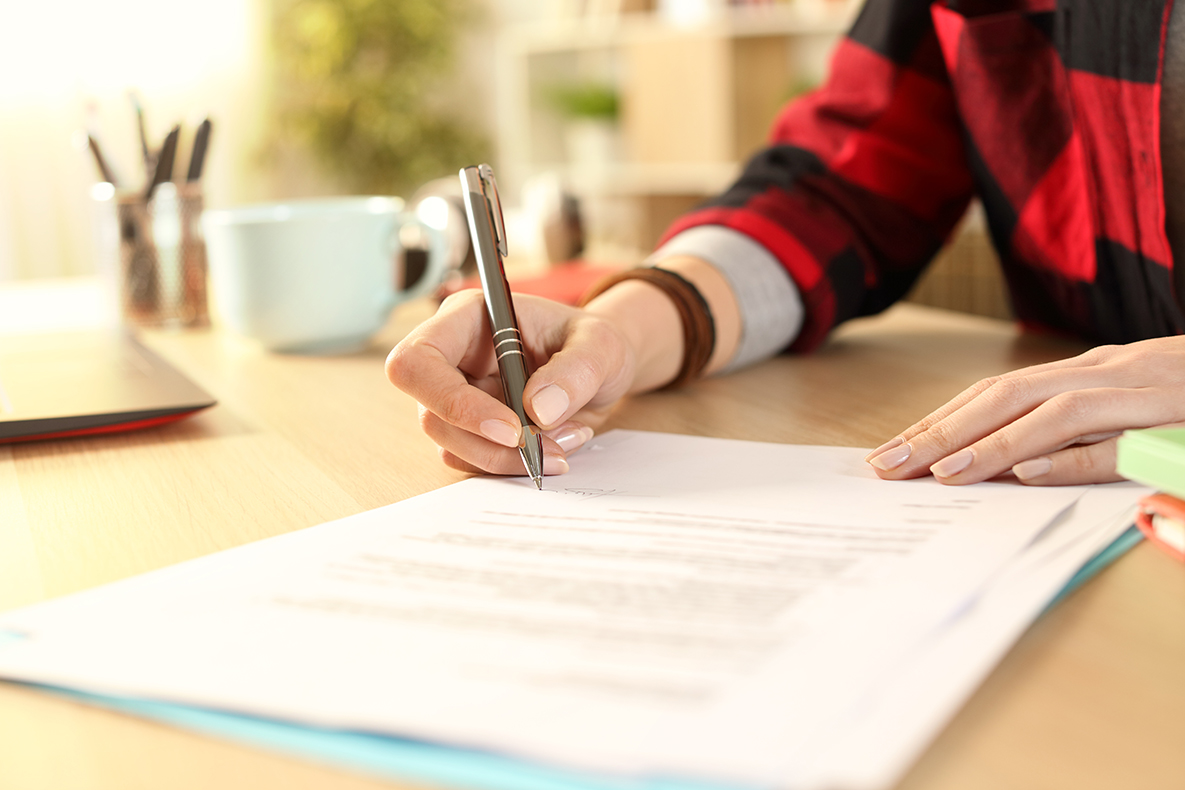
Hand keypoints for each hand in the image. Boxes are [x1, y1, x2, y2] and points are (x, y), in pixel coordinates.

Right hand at [386, 290, 639, 476]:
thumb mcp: (601, 346)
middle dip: (488, 444)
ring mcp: (457, 396)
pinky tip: (556, 445)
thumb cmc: (595, 344)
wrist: (603, 370)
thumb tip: (538, 409)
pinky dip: (515, 465)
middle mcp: (452, 358)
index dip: (452, 401)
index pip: (417, 361)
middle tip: (548, 449)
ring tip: (566, 442)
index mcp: (467, 319)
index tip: (510, 428)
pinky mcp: (471, 429)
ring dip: (508, 459)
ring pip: (451, 445)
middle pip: (430, 414)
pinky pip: (474, 460)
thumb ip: (576, 371)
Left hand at [865, 336, 1184, 485]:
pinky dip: (1069, 451)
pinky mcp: (1172, 412)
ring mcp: (1137, 387)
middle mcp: (1101, 372)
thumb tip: (1013, 465)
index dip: (939, 421)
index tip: (890, 452)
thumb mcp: (1128, 412)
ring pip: (1048, 410)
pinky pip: (1114, 434)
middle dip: (938, 431)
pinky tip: (1024, 468)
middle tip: (885, 465)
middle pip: (1002, 396)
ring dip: (987, 442)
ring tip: (937, 471)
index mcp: (1084, 373)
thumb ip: (1076, 434)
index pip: (994, 394)